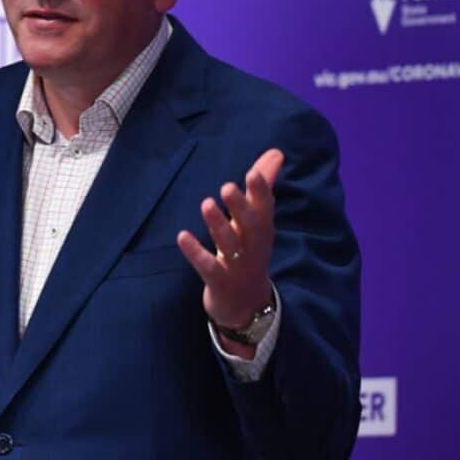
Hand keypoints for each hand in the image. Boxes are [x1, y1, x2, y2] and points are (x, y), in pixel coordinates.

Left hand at [176, 149, 283, 344]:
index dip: (261, 192)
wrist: (247, 306)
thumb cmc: (249, 252)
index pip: (265, 209)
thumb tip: (276, 153)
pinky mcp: (220, 282)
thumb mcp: (257, 222)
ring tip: (206, 204)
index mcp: (262, 230)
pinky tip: (182, 236)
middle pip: (251, 226)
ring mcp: (238, 267)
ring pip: (230, 245)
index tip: (253, 172)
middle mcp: (254, 247)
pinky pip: (209, 267)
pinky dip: (196, 252)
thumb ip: (262, 188)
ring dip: (219, 225)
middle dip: (240, 207)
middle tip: (226, 186)